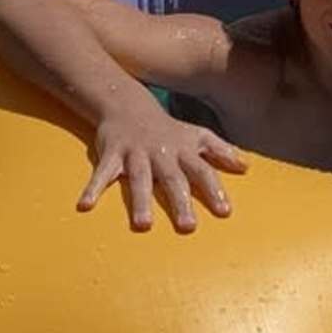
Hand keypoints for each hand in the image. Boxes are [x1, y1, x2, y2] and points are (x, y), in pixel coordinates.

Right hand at [79, 109, 249, 233]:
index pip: (202, 171)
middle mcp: (161, 154)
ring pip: (139, 180)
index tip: (224, 211)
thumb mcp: (196, 135)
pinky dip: (93, 188)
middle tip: (188, 226)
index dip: (214, 190)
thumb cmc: (167, 129)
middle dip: (180, 202)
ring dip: (140, 202)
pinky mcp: (112, 154)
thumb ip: (220, 151)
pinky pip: (102, 174)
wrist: (128, 105)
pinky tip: (85, 206)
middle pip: (173, 180)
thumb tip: (246, 167)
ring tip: (143, 226)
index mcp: (183, 151)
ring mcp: (135, 154)